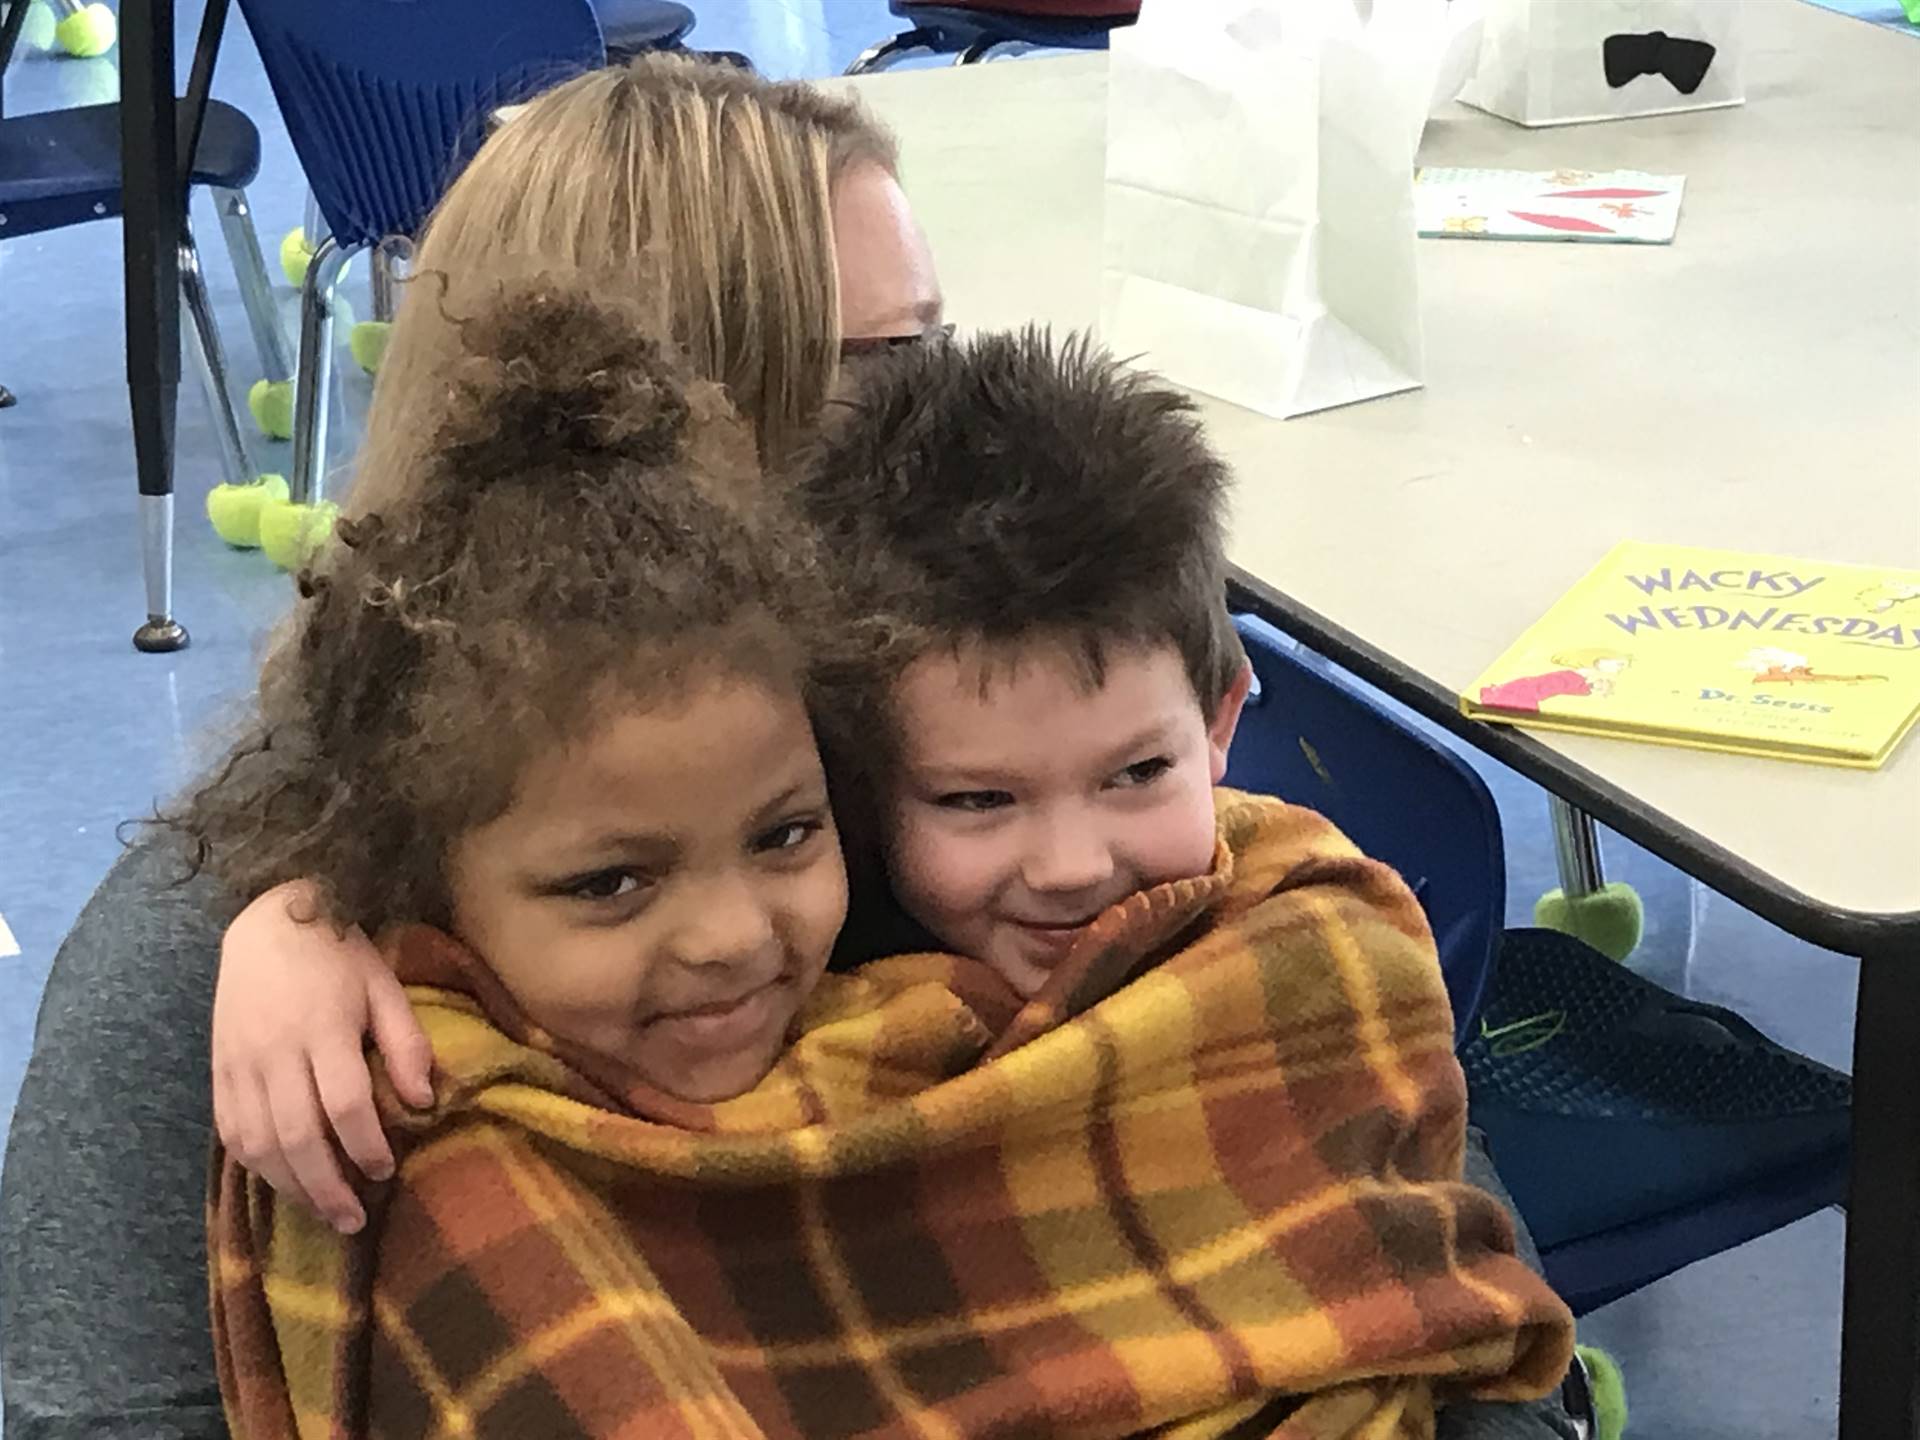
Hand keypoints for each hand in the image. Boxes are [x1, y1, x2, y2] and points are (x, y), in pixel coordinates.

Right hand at [211, 879, 433, 1232]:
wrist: (267, 919)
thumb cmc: (338, 954)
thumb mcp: (384, 986)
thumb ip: (406, 1043)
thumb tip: (424, 1102)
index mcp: (323, 1028)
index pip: (343, 1104)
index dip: (365, 1146)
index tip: (385, 1171)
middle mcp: (274, 1051)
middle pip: (296, 1136)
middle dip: (327, 1187)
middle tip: (354, 1220)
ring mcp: (239, 1062)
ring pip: (257, 1143)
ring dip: (290, 1186)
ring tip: (322, 1212)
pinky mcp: (217, 1069)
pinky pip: (230, 1130)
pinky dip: (255, 1164)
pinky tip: (282, 1181)